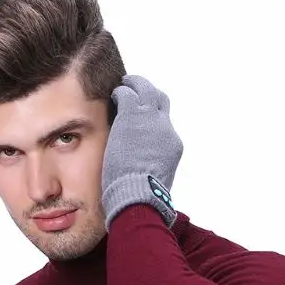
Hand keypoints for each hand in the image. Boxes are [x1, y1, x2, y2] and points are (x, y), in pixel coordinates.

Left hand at [102, 75, 183, 227]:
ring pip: (146, 92)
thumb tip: (142, 184)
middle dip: (149, 96)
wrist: (139, 196)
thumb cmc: (140, 201)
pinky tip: (113, 93)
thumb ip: (149, 176)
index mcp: (172, 147)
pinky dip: (121, 91)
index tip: (142, 120)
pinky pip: (127, 94)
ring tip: (124, 83)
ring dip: (135, 86)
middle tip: (137, 92)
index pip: (163, 127)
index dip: (152, 121)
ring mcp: (151, 121)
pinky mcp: (133, 116)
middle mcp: (165, 130)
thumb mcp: (153, 186)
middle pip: (161, 103)